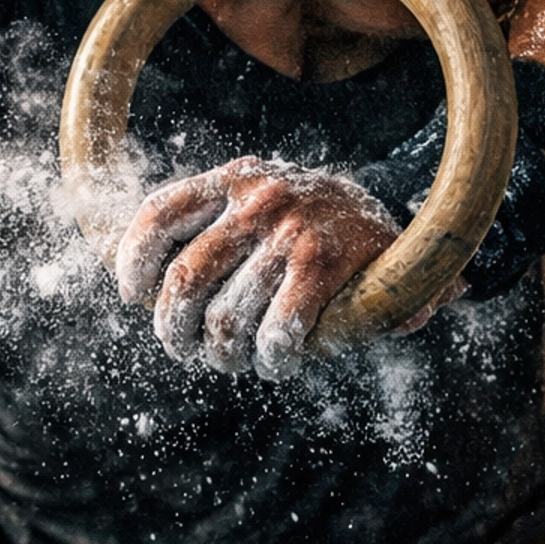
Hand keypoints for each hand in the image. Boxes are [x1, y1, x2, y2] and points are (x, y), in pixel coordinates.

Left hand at [114, 158, 403, 380]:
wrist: (412, 228)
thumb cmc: (318, 228)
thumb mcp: (265, 202)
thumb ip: (214, 225)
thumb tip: (143, 278)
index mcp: (235, 180)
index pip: (160, 214)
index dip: (134, 259)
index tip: (133, 294)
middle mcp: (258, 200)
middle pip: (184, 280)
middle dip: (175, 329)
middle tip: (185, 350)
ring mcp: (290, 232)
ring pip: (227, 318)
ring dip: (225, 355)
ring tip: (236, 361)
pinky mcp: (322, 267)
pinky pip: (275, 331)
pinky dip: (270, 359)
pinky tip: (277, 363)